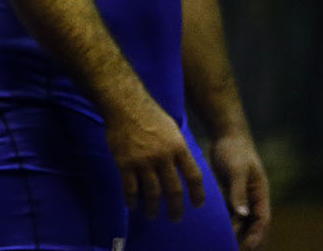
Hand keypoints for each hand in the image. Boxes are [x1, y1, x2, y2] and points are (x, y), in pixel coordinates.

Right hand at [104, 98, 205, 221]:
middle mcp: (163, 157)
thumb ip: (179, 149)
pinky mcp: (125, 162)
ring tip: (153, 215)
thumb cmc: (150, 114)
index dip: (198, 194)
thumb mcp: (173, 130)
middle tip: (175, 217)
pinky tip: (133, 205)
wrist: (125, 104)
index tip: (197, 205)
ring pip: (152, 193)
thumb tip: (184, 167)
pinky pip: (130, 187)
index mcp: (179, 148)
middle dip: (176, 208)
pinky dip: (132, 199)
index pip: (194, 177)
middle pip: (174, 190)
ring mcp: (143, 161)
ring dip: (153, 208)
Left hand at [209, 132, 269, 248]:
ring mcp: (242, 196)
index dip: (257, 235)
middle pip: (253, 225)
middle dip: (247, 240)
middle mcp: (253, 199)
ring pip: (240, 221)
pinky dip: (225, 222)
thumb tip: (243, 215)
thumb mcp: (237, 171)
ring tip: (223, 245)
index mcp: (260, 194)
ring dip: (235, 233)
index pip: (262, 220)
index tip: (248, 248)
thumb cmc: (235, 151)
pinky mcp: (230, 193)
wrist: (226, 135)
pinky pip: (229, 212)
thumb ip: (239, 192)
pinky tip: (214, 230)